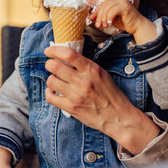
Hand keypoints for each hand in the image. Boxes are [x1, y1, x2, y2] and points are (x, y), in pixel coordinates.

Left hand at [44, 45, 160, 154]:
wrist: (118, 117)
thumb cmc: (110, 94)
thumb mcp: (102, 74)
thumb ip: (86, 66)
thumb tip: (67, 58)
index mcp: (91, 69)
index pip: (68, 54)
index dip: (54, 50)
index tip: (49, 51)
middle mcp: (83, 81)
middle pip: (55, 66)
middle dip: (49, 64)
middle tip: (51, 65)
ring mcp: (76, 95)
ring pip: (51, 81)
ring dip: (51, 79)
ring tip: (56, 80)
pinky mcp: (71, 108)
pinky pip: (51, 97)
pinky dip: (49, 93)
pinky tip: (53, 92)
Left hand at [89, 0, 156, 43]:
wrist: (137, 26)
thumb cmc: (124, 22)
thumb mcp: (110, 19)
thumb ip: (102, 16)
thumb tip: (90, 17)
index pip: (102, 4)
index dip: (96, 12)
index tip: (92, 20)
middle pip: (104, 6)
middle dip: (99, 16)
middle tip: (98, 25)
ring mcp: (122, 1)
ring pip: (107, 8)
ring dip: (104, 18)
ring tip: (104, 25)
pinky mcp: (125, 6)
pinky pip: (113, 11)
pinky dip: (109, 18)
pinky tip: (110, 24)